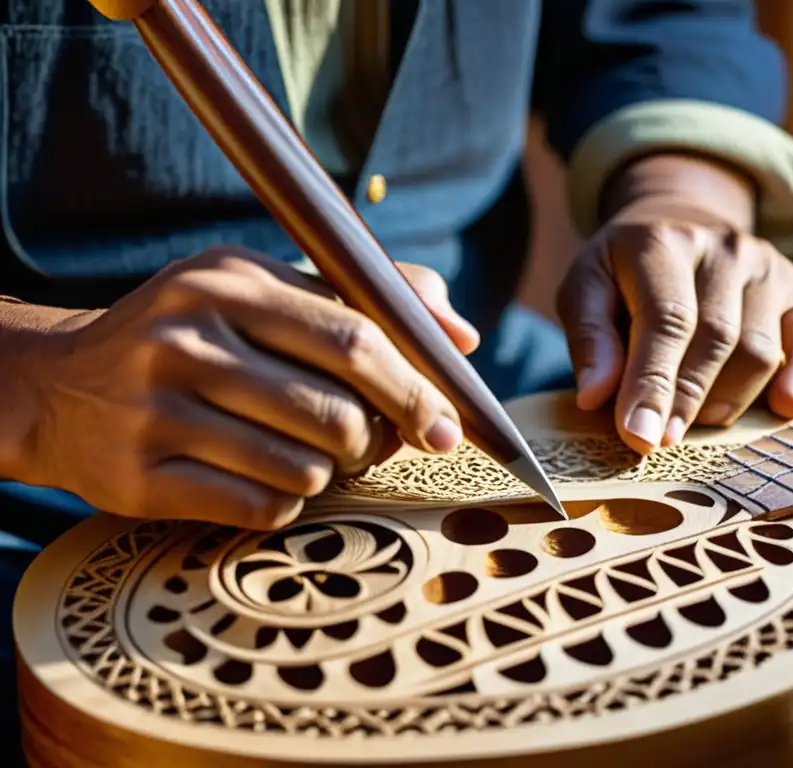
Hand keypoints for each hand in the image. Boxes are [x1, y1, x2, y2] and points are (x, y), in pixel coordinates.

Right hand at [23, 248, 478, 528]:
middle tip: (376, 444)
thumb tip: (461, 333)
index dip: (414, 389)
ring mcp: (157, 411)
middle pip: (337, 415)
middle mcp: (186, 340)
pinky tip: (261, 476)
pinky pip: (261, 509)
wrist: (58, 386)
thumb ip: (361, 298)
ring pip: (305, 470)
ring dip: (327, 472)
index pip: (353, 338)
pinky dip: (283, 503)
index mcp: (229, 281)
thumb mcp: (260, 289)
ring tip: (305, 453)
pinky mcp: (139, 478)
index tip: (448, 427)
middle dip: (377, 441)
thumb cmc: (190, 335)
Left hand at [557, 163, 792, 454]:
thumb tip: (596, 396)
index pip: (667, 321)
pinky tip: (786, 408)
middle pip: (717, 339)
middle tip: (662, 442)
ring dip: (726, 400)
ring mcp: (768, 266)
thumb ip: (589, 338)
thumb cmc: (624, 272)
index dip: (654, 384)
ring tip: (694, 421)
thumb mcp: (585, 288)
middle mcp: (724, 248)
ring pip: (760, 351)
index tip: (640, 436)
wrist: (680, 223)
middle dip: (688, 400)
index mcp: (663, 242)